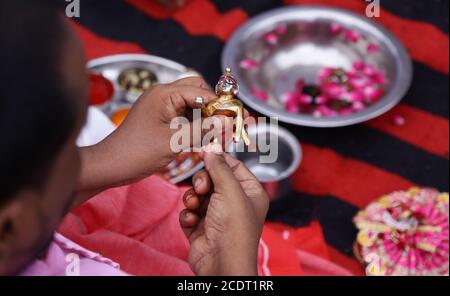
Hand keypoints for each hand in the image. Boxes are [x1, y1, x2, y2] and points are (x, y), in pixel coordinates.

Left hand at [77, 77, 216, 193]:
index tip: (233, 120)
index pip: (202, 91)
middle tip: (225, 126)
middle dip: (214, 108)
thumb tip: (227, 121)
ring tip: (218, 134)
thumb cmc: (136, 153)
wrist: (111, 166)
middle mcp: (163, 95)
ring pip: (193, 104)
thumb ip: (203, 129)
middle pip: (199, 92)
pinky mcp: (161, 119)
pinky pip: (185, 116)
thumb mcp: (174, 142)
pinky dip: (196, 125)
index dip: (219, 105)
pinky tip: (204, 138)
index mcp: (164, 94)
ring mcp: (162, 107)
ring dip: (206, 117)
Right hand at [179, 145, 268, 275]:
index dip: (219, 159)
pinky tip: (192, 221)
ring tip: (195, 206)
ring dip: (193, 198)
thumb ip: (219, 167)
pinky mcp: (201, 227)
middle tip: (202, 187)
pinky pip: (190, 212)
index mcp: (250, 192)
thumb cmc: (234, 229)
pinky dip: (188, 214)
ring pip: (198, 195)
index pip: (234, 167)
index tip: (204, 151)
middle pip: (212, 179)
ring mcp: (217, 216)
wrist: (221, 263)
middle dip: (203, 182)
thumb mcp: (230, 190)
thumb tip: (211, 148)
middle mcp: (234, 203)